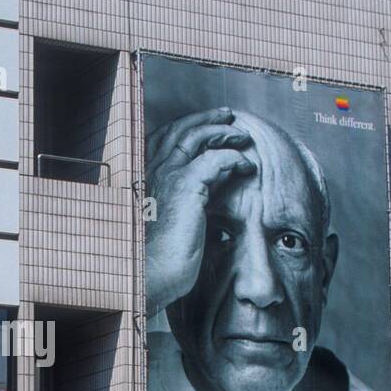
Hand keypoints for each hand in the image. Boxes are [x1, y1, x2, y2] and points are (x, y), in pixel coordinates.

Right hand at [144, 107, 253, 315]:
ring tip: (242, 136)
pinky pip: (216, 159)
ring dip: (223, 132)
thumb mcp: (170, 219)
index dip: (186, 127)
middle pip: (180, 130)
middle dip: (206, 120)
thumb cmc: (158, 257)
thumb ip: (186, 197)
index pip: (164, 139)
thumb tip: (212, 185)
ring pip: (196, 136)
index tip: (207, 124)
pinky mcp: (186, 186)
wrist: (149, 272)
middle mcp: (152, 170)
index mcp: (145, 177)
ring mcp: (167, 175)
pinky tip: (245, 166)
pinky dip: (233, 158)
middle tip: (228, 118)